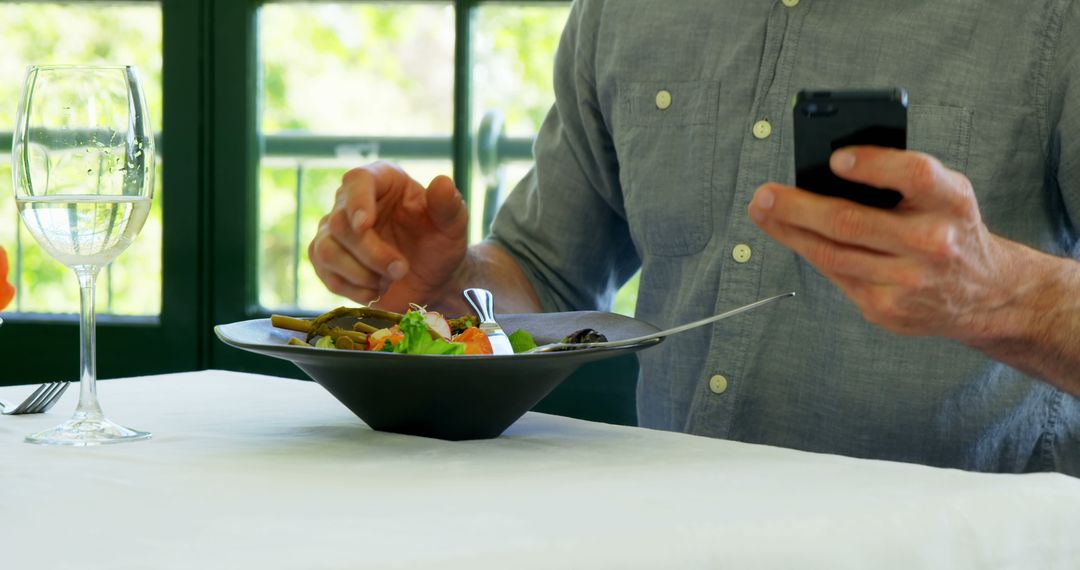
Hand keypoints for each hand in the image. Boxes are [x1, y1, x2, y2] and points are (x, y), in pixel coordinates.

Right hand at [309, 161, 468, 311]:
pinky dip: (352, 289)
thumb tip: (442, 182)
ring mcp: (335, 231)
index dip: (357, 201)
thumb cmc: (441, 243)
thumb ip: (449, 205)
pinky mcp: (328, 260)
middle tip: (401, 269)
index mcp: (382, 181)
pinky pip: (325, 273)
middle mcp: (351, 201)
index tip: (364, 225)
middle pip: (339, 223)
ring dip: (360, 273)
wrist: (434, 279)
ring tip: (388, 281)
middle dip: (371, 253)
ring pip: (326, 250)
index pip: (357, 180)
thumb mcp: (453, 225)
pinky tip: (376, 291)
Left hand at [748, 147, 1018, 341]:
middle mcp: (933, 243)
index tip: (836, 158)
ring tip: (763, 212)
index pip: (913, 175)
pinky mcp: (887, 309)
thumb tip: (824, 173)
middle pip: (852, 221)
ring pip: (832, 254)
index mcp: (952, 201)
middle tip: (764, 194)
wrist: (987, 293)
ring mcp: (908, 281)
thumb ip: (898, 181)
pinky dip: (808, 252)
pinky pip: (835, 275)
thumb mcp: (944, 195)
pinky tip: (790, 237)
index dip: (873, 164)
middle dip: (797, 207)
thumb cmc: (950, 229)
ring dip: (789, 231)